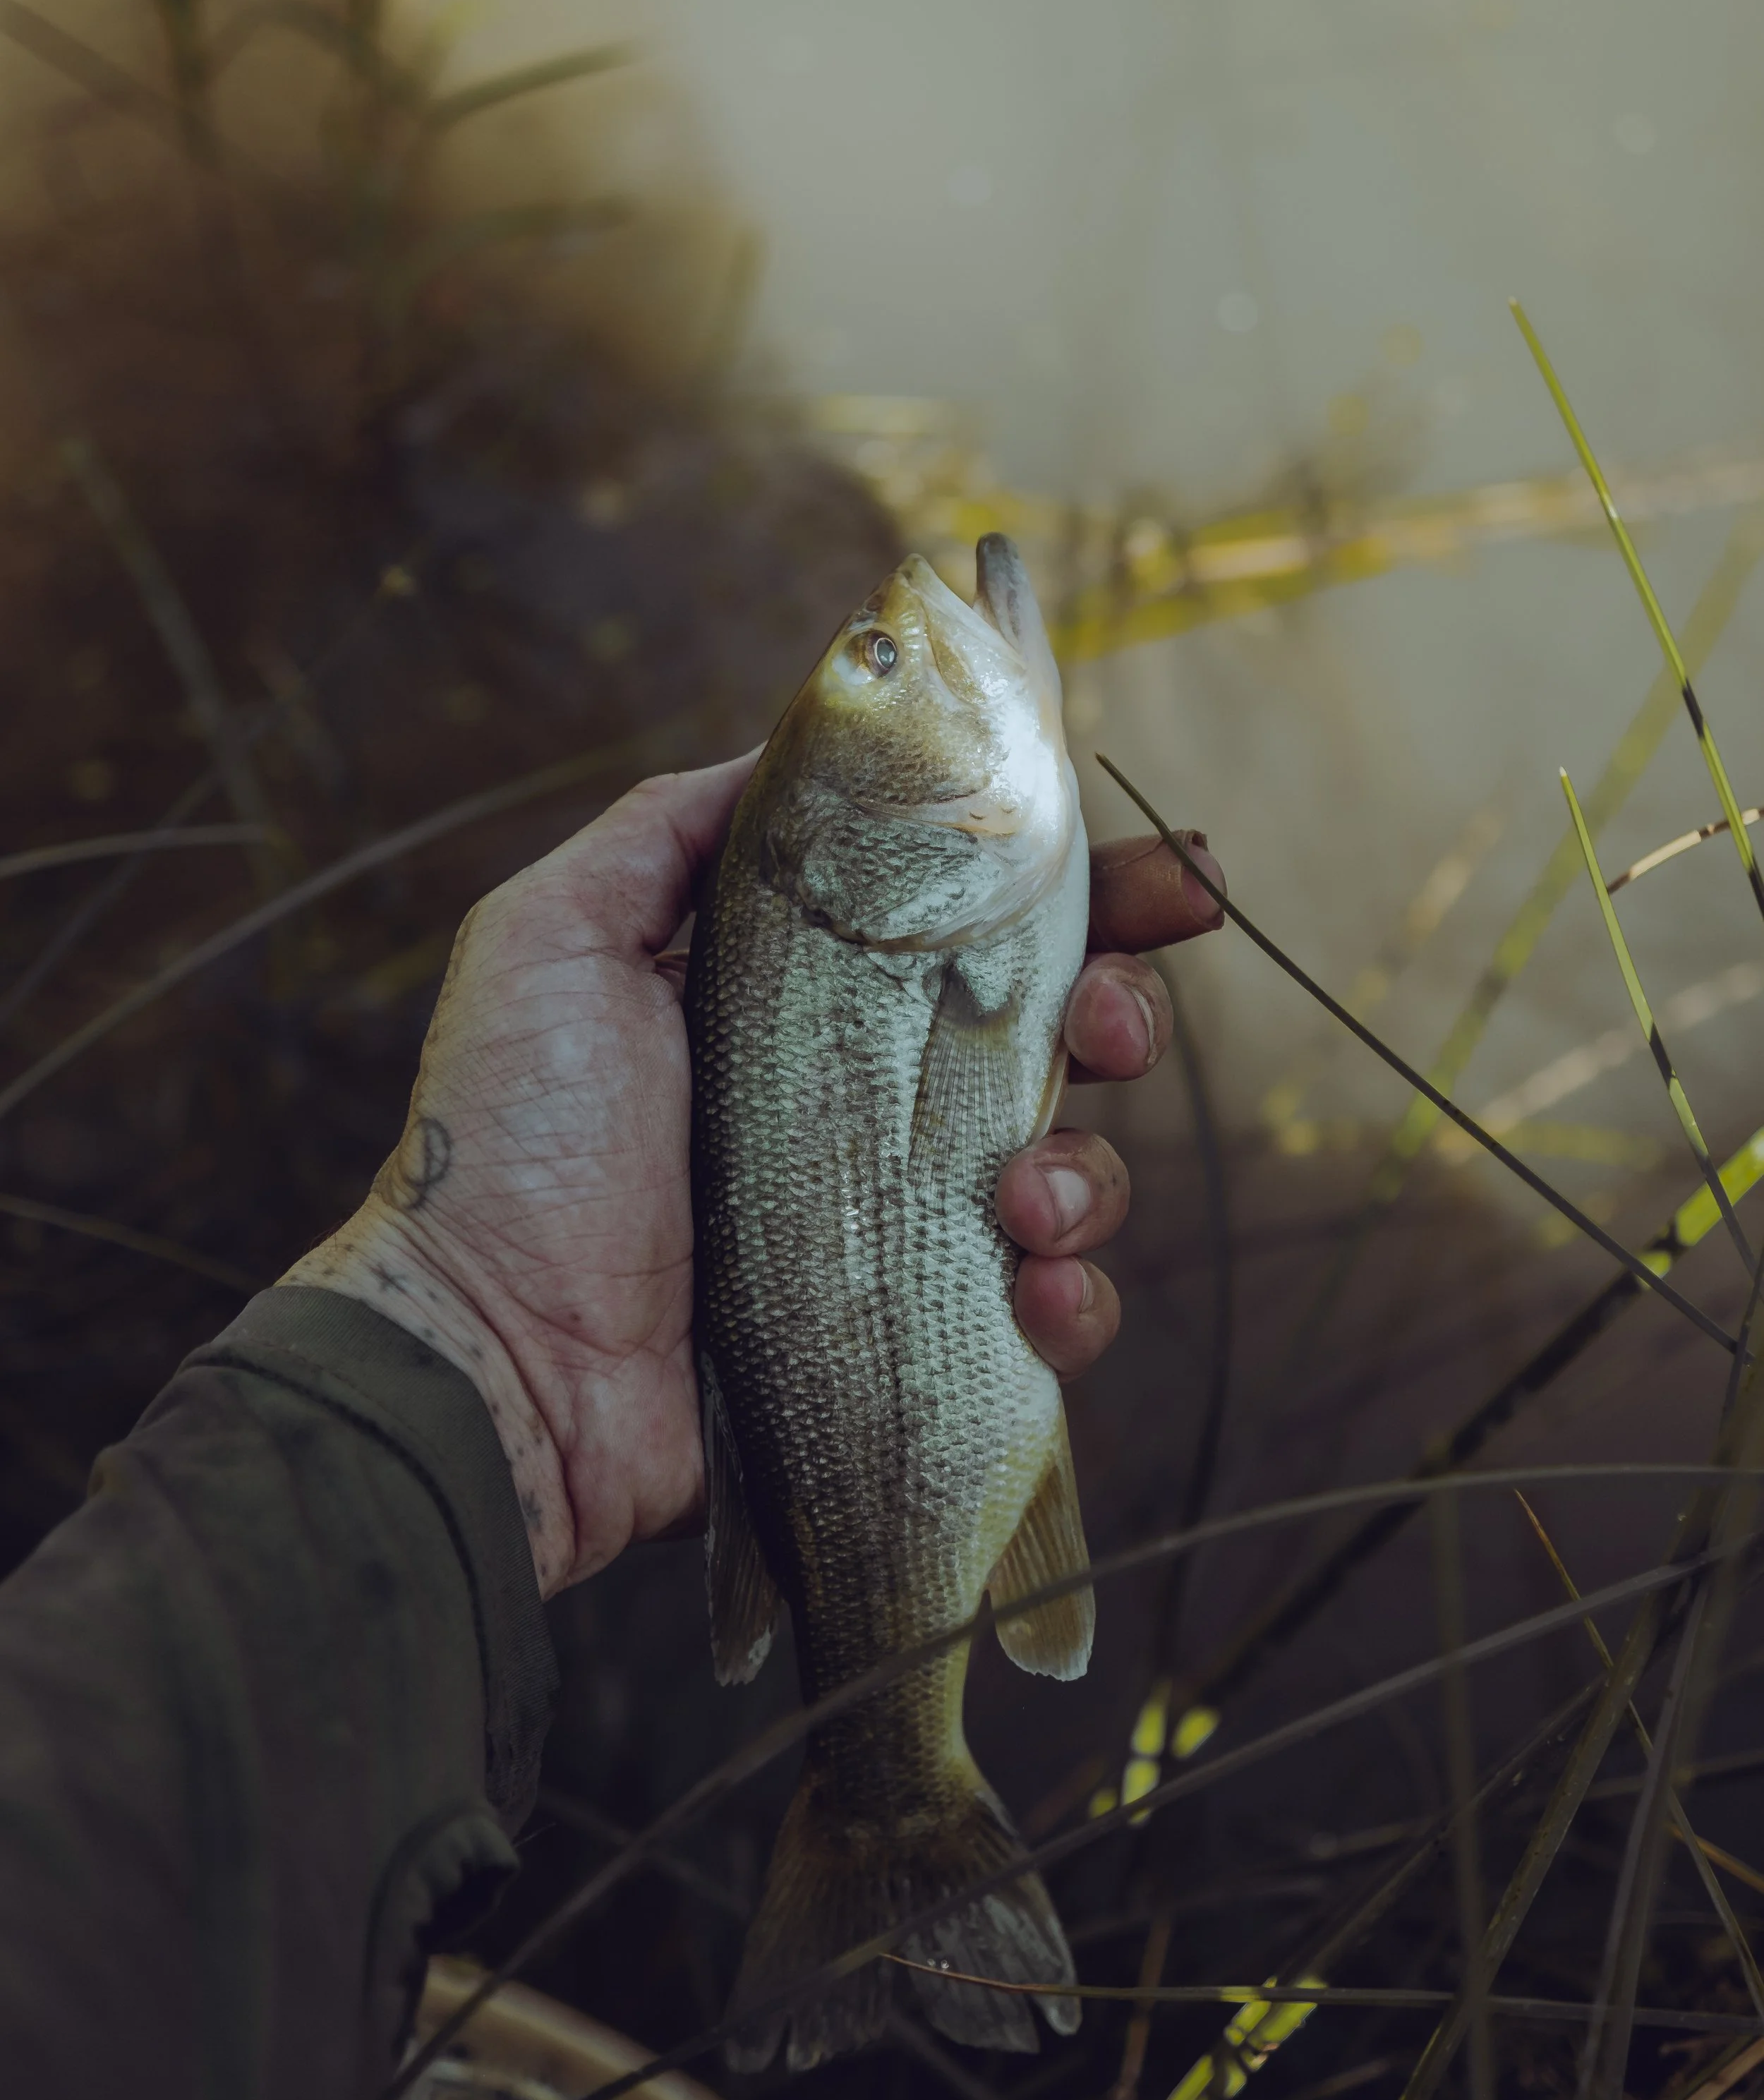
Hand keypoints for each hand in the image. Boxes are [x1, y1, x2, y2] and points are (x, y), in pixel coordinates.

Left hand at [280, 759, 1224, 1594]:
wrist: (493, 1358)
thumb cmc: (513, 1140)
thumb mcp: (557, 935)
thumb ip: (672, 830)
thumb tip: (797, 741)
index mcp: (804, 999)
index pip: (967, 922)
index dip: (1077, 888)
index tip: (1168, 872)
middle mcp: (865, 1102)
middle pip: (1048, 1035)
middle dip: (1120, 1011)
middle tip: (1112, 1021)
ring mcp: (897, 1226)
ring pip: (1070, 1170)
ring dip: (1089, 1171)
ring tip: (1022, 1194)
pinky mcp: (915, 1338)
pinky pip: (1048, 1312)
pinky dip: (1071, 1301)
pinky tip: (1032, 1290)